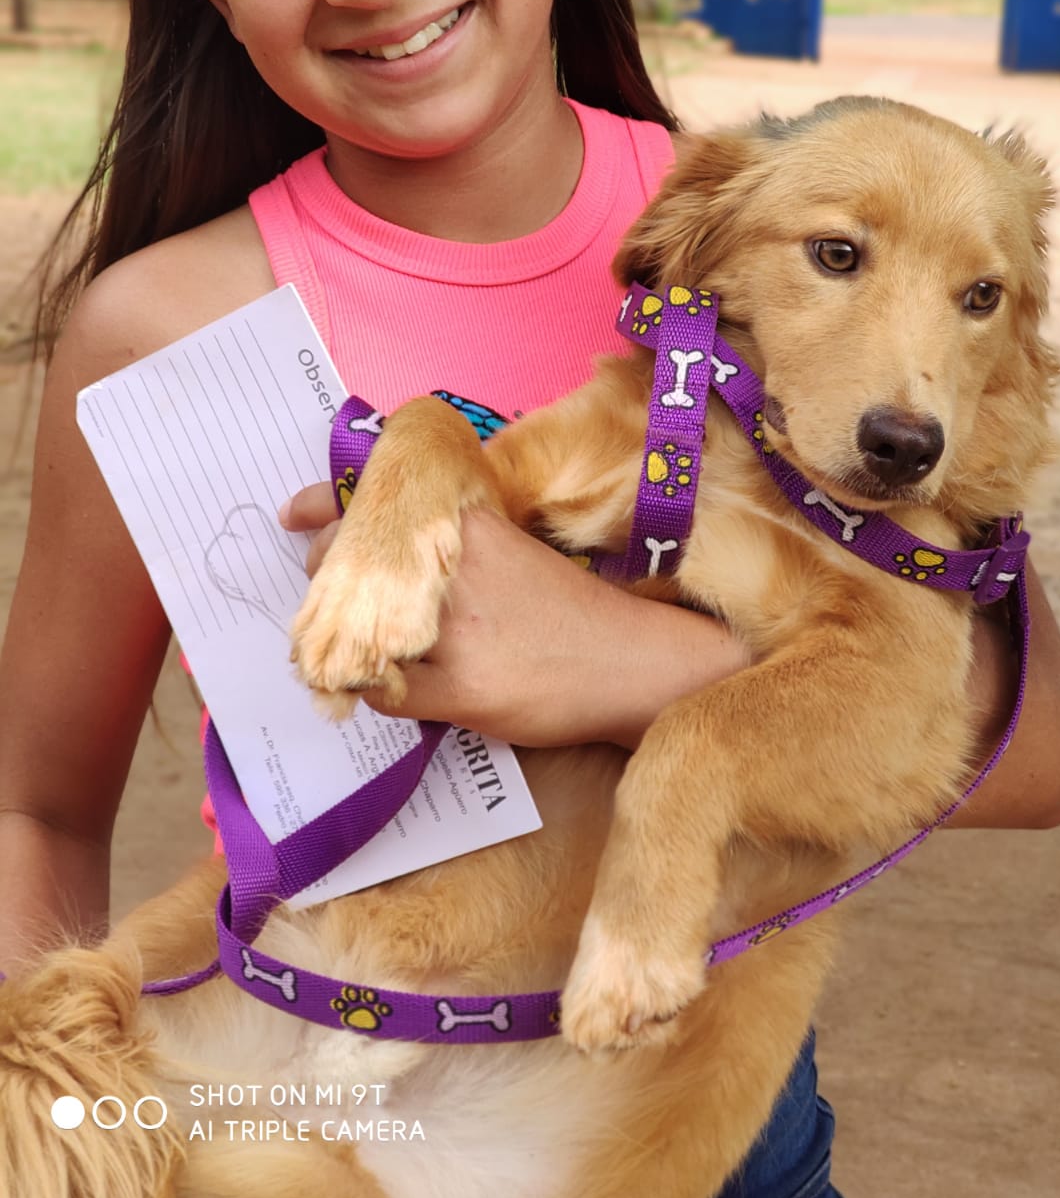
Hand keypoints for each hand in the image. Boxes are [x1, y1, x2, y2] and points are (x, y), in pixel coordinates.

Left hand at [279, 489, 746, 748]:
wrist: (628, 661)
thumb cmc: (568, 606)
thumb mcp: (509, 548)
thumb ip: (453, 540)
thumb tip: (381, 536)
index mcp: (467, 525)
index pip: (369, 504)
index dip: (321, 509)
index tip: (293, 516)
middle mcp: (454, 568)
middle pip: (345, 566)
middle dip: (329, 582)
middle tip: (341, 599)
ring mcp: (452, 631)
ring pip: (354, 633)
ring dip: (352, 643)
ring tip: (375, 648)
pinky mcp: (458, 689)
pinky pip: (381, 693)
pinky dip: (382, 693)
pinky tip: (409, 688)